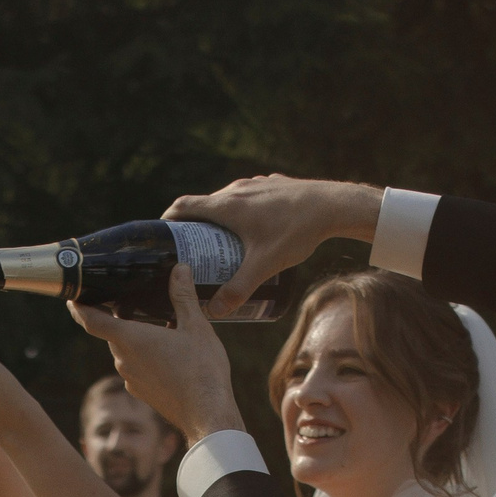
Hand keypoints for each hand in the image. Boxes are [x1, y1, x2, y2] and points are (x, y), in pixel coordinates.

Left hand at [69, 266, 245, 442]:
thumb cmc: (201, 369)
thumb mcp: (195, 326)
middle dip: (121, 320)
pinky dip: (145, 358)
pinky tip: (169, 356)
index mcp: (130, 339)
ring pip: (126, 351)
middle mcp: (123, 359)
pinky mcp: (140, 392)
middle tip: (137, 304)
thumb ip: (183, 296)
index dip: (78, 307)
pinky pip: (136, 368)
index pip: (91, 320)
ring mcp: (130, 378)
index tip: (73, 297)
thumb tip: (180, 269)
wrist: (207, 413)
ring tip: (162, 330)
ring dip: (137, 340)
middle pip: (112, 333)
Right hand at [162, 175, 382, 317]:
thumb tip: (215, 311)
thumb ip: (239, 289)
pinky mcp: (273, 185)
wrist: (333, 205)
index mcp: (226, 205)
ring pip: (228, 200)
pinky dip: (242, 212)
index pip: (183, 206)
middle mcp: (236, 189)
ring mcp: (255, 184)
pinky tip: (254, 230)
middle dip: (195, 227)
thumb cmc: (295, 231)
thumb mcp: (264, 265)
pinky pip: (249, 197)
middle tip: (195, 251)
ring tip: (223, 243)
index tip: (163, 236)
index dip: (168, 220)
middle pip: (205, 205)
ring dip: (220, 219)